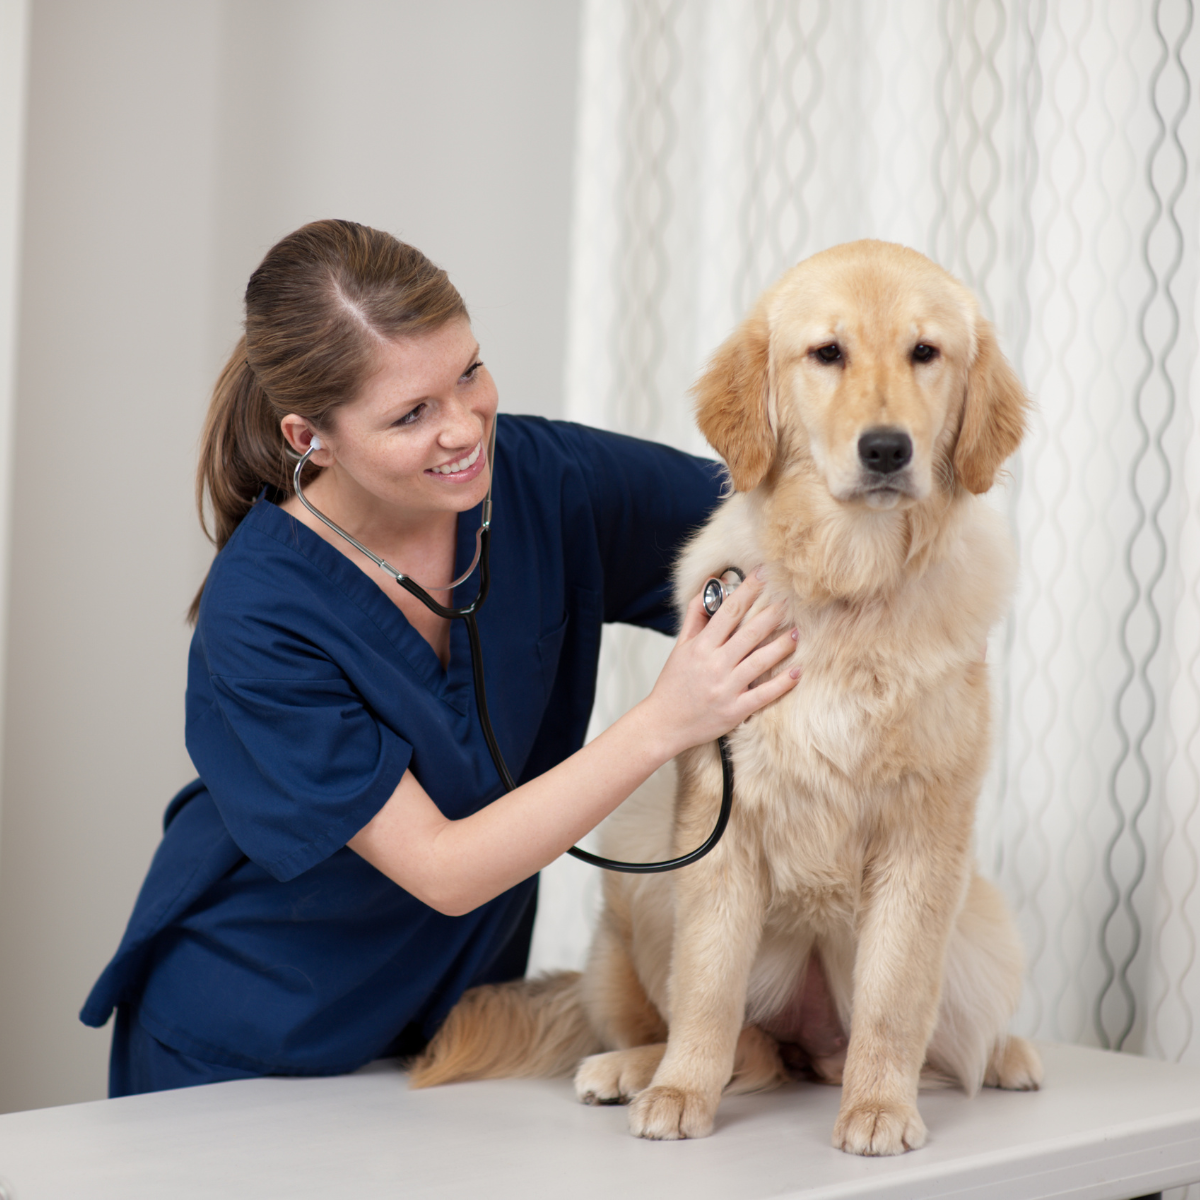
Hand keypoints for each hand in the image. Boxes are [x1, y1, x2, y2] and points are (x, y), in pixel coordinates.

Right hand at [640, 569, 799, 757]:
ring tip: (797, 633)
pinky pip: (763, 695)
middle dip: (772, 614)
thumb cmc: (672, 685)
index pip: (729, 611)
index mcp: (701, 646)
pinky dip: (782, 684)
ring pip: (760, 661)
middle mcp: (714, 664)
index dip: (748, 590)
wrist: (663, 723)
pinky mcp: (735, 710)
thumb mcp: (680, 647)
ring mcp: (726, 688)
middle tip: (790, 600)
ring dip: (782, 646)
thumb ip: (696, 617)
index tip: (763, 575)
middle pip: (750, 633)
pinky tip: (796, 672)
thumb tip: (710, 588)